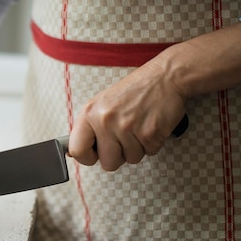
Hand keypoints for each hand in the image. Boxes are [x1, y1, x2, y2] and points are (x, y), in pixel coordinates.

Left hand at [68, 54, 185, 170]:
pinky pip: (148, 153)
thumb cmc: (134, 91)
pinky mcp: (149, 133)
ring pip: (130, 159)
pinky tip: (150, 125)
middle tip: (125, 137)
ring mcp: (127, 127)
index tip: (95, 154)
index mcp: (90, 113)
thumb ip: (90, 127)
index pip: (77, 150)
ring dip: (137, 148)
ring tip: (139, 127)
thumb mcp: (103, 103)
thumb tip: (76, 152)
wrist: (165, 77)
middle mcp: (105, 120)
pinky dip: (152, 143)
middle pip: (107, 163)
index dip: (87, 158)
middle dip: (118, 155)